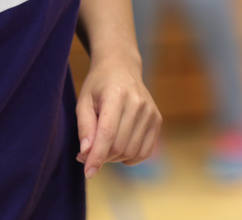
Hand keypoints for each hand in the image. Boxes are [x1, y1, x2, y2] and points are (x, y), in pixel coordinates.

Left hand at [75, 53, 161, 178]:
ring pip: (131, 151)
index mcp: (117, 95)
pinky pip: (145, 151)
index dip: (97, 157)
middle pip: (119, 146)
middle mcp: (138, 103)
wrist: (122, 67)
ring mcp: (151, 111)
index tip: (88, 173)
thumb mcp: (83, 101)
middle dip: (102, 156)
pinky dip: (131, 157)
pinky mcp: (157, 119)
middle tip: (90, 151)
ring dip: (114, 157)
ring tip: (104, 145)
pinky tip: (120, 148)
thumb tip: (86, 154)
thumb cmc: (99, 85)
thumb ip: (84, 128)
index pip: (107, 134)